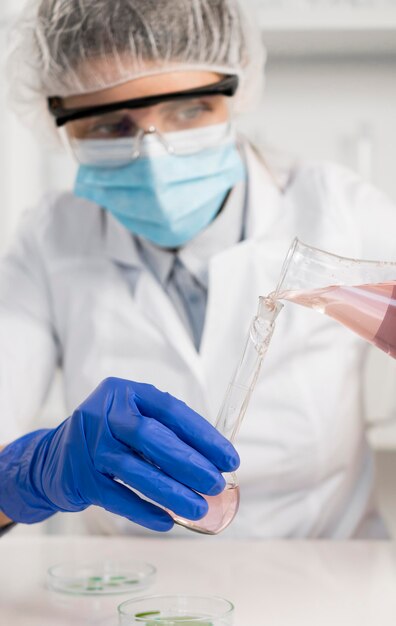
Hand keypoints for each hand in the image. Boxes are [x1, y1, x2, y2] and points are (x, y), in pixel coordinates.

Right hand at [0, 378, 238, 530]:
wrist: (54, 458)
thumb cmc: (108, 437)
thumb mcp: (133, 419)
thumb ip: (166, 431)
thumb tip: (214, 461)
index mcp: (125, 393)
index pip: (170, 410)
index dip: (203, 435)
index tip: (229, 458)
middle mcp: (104, 413)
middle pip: (151, 437)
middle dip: (189, 463)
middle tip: (216, 484)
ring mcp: (88, 445)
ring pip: (135, 470)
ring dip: (171, 491)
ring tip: (199, 508)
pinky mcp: (80, 476)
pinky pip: (116, 497)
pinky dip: (143, 510)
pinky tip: (166, 521)